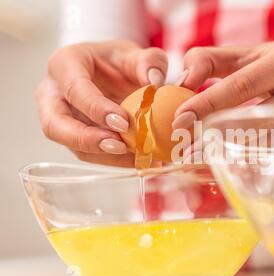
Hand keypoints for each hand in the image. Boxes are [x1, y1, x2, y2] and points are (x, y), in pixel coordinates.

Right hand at [36, 40, 167, 166]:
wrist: (114, 72)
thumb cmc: (119, 60)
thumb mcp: (135, 54)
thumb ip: (149, 62)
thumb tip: (155, 82)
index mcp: (65, 64)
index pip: (74, 89)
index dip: (97, 109)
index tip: (123, 123)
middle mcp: (53, 94)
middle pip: (55, 125)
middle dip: (87, 139)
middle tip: (120, 147)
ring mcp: (60, 119)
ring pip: (72, 145)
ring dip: (104, 155)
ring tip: (137, 156)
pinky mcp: (74, 137)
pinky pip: (89, 154)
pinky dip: (114, 160)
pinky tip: (140, 159)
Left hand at [172, 42, 273, 161]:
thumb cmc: (272, 66)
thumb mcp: (243, 55)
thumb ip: (207, 61)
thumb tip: (181, 83)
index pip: (242, 86)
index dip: (208, 104)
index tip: (180, 119)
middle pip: (256, 121)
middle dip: (216, 136)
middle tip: (187, 148)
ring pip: (265, 143)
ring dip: (229, 152)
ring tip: (200, 157)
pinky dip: (249, 158)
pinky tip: (228, 159)